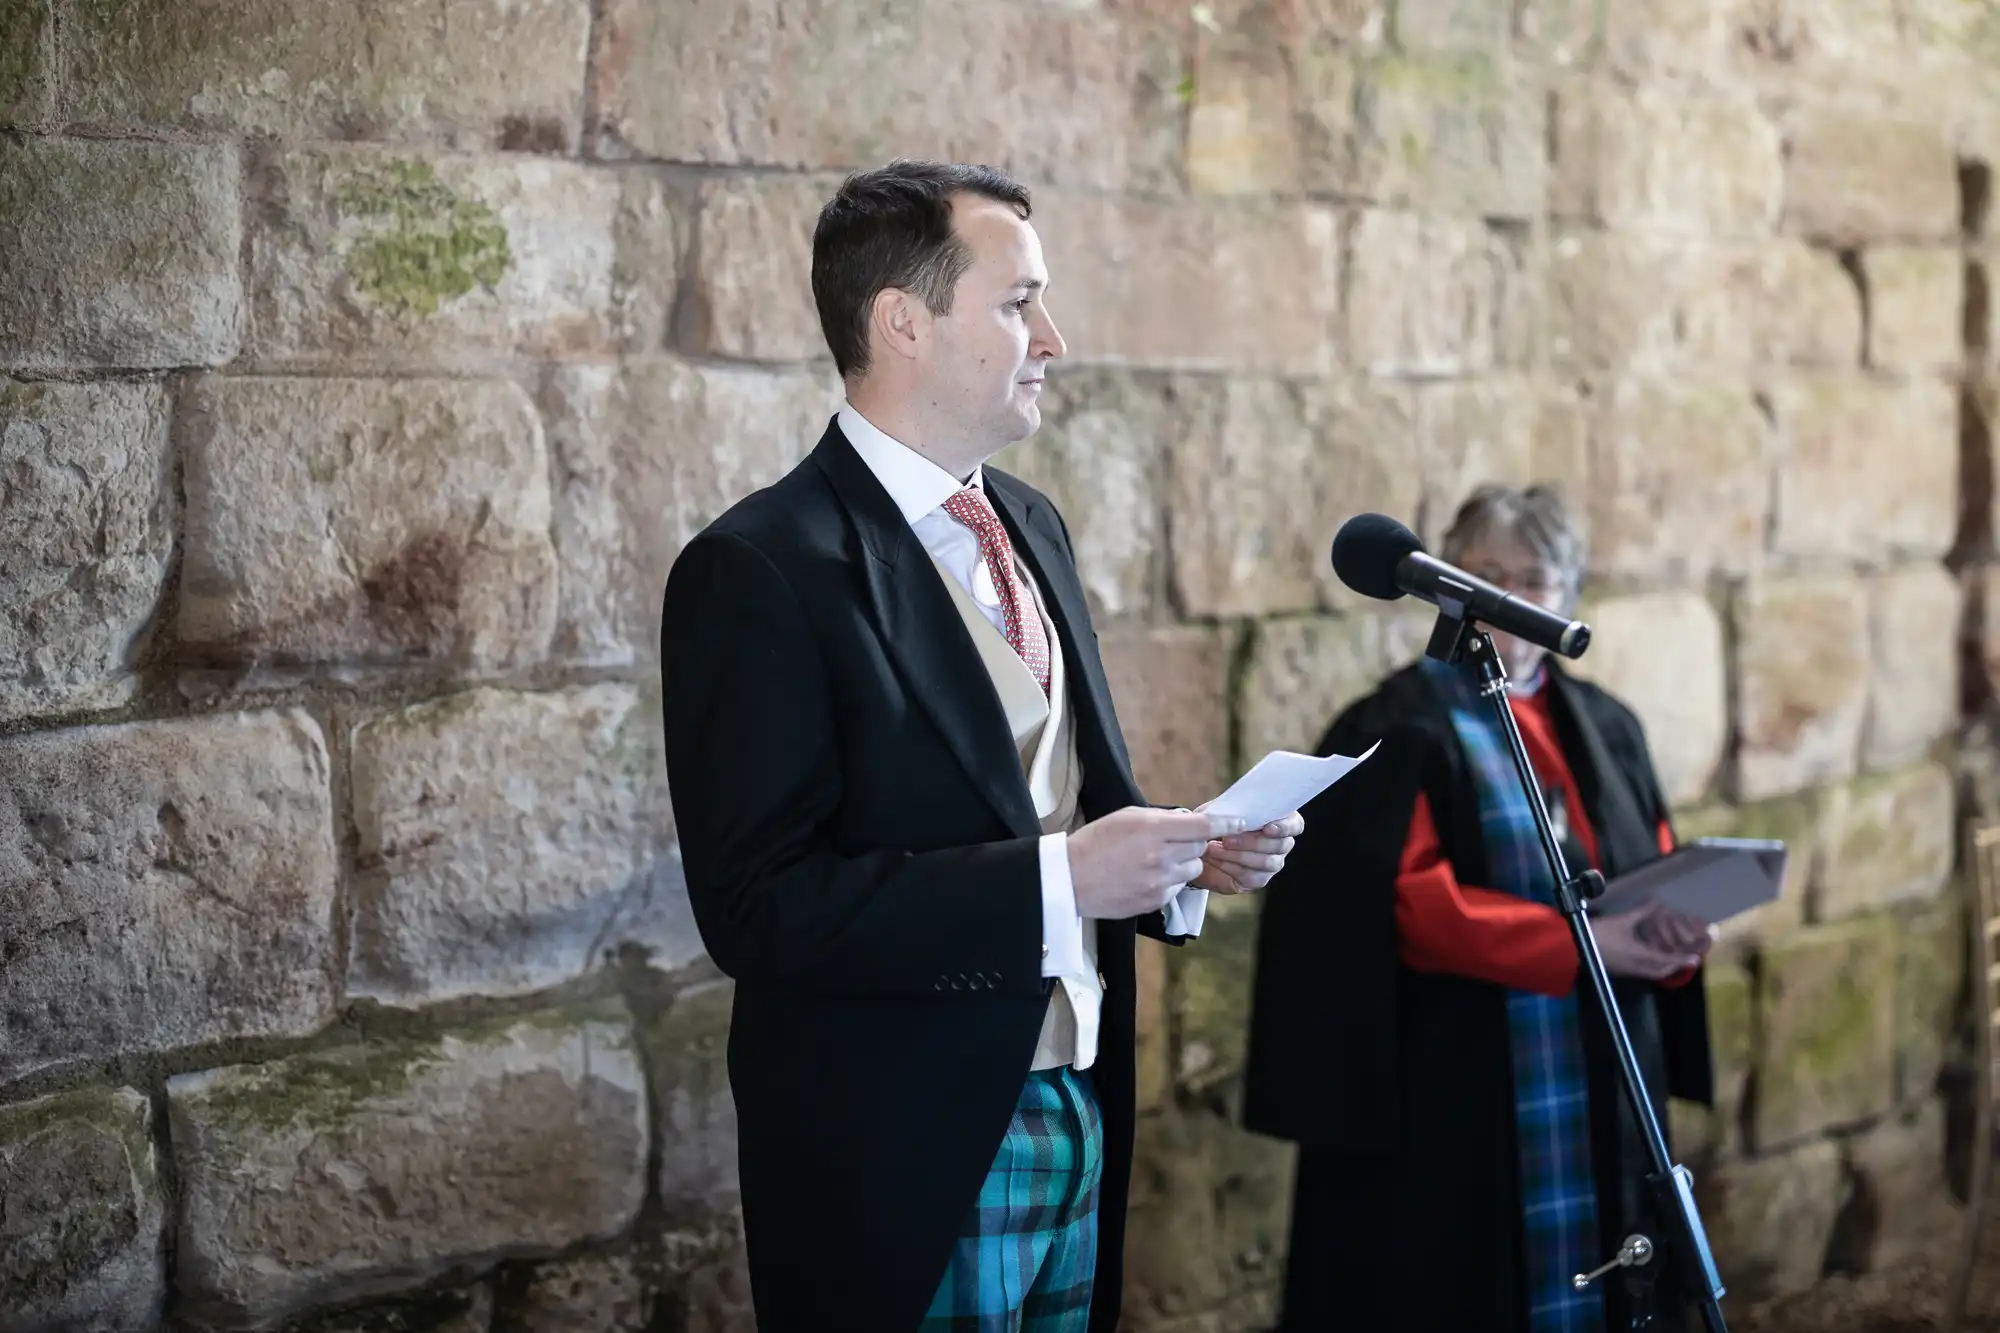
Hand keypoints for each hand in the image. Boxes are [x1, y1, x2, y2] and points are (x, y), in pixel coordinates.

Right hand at [1068, 807, 1246, 918]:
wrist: (1070, 880)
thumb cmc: (1095, 843)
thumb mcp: (1126, 817)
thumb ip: (1161, 818)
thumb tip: (1188, 821)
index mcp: (1152, 830)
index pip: (1201, 826)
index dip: (1224, 823)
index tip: (1239, 821)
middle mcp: (1160, 857)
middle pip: (1200, 847)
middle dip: (1193, 842)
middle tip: (1172, 840)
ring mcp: (1159, 882)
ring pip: (1193, 868)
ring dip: (1183, 862)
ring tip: (1156, 860)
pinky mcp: (1156, 901)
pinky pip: (1177, 887)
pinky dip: (1170, 880)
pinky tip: (1146, 876)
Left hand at [1193, 810, 1303, 894]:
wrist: (1196, 848)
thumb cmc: (1214, 823)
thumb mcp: (1220, 811)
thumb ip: (1234, 810)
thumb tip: (1241, 817)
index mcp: (1277, 820)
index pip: (1295, 824)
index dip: (1285, 827)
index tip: (1267, 828)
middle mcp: (1280, 843)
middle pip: (1281, 845)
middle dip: (1252, 842)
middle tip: (1226, 839)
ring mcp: (1272, 863)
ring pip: (1267, 862)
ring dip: (1238, 855)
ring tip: (1214, 848)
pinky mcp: (1258, 879)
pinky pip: (1251, 876)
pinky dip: (1230, 866)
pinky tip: (1215, 859)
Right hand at [1594, 902, 1710, 980]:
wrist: (1575, 948)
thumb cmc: (1600, 933)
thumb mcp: (1622, 921)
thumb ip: (1641, 913)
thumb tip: (1656, 903)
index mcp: (1640, 955)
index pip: (1667, 960)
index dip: (1682, 960)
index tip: (1696, 960)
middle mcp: (1637, 967)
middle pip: (1661, 971)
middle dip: (1675, 966)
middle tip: (1685, 959)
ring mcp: (1628, 970)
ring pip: (1652, 973)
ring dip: (1664, 967)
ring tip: (1671, 959)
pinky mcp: (1620, 970)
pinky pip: (1642, 972)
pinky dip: (1652, 967)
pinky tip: (1650, 959)